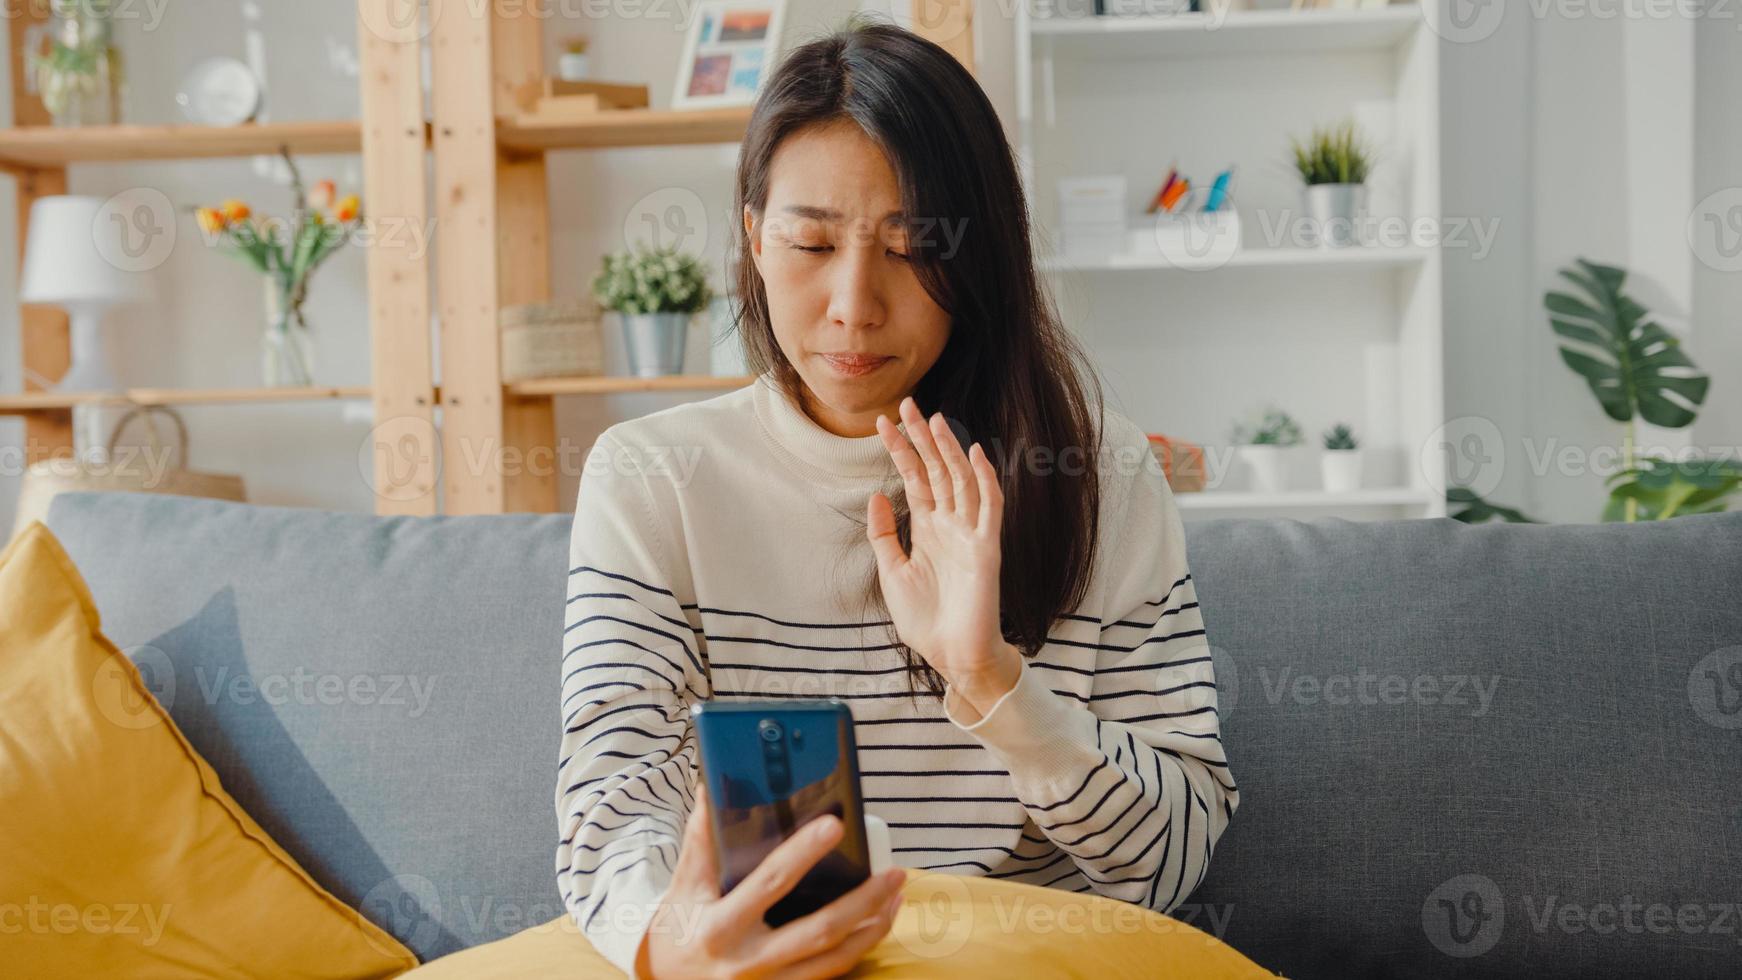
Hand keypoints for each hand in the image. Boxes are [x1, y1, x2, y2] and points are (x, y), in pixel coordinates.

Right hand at [636, 784, 906, 979]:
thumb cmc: (676, 928)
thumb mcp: (683, 885)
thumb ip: (700, 838)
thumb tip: (713, 788)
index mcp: (720, 926)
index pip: (769, 883)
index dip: (802, 853)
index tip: (834, 824)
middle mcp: (747, 961)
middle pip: (819, 930)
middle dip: (863, 902)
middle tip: (894, 873)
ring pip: (833, 959)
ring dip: (872, 927)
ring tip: (896, 895)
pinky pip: (829, 973)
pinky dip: (858, 949)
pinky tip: (876, 924)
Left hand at [868, 396, 1020, 710]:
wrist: (951, 656)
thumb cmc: (926, 619)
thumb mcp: (892, 572)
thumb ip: (885, 535)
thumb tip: (877, 496)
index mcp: (928, 529)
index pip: (915, 479)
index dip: (900, 451)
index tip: (883, 423)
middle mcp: (950, 525)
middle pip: (937, 471)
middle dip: (921, 439)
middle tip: (906, 405)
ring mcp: (970, 534)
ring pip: (961, 481)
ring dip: (948, 450)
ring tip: (933, 419)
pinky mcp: (987, 549)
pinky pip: (989, 507)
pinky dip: (984, 479)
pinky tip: (975, 453)